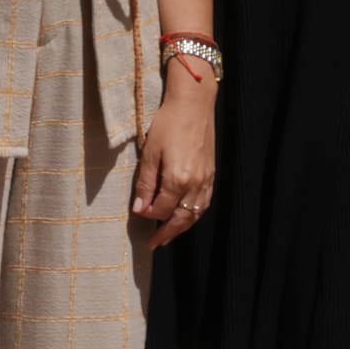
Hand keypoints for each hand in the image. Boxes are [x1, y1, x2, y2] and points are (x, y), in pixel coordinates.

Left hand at [133, 70, 217, 242]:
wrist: (194, 104)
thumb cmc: (168, 124)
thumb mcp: (150, 153)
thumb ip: (145, 183)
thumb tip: (140, 209)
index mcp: (178, 179)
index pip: (162, 209)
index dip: (148, 214)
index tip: (138, 214)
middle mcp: (195, 183)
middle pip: (181, 218)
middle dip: (167, 233)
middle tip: (154, 244)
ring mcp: (206, 179)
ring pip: (195, 213)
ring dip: (182, 227)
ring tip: (169, 235)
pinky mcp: (211, 173)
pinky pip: (204, 202)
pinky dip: (194, 214)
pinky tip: (186, 215)